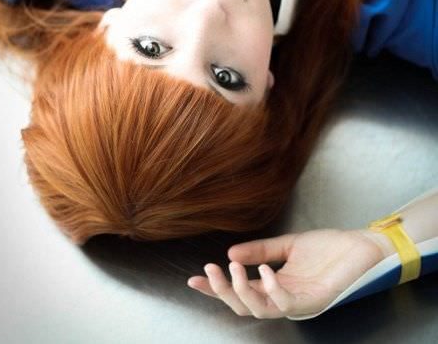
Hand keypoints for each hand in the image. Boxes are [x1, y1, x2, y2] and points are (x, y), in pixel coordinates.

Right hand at [187, 228, 394, 318]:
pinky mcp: (313, 302)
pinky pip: (286, 303)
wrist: (360, 246)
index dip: (216, 288)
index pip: (240, 292)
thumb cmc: (329, 248)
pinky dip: (270, 288)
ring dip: (241, 290)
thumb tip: (230, 253)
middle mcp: (283, 299)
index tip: (194, 278)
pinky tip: (263, 270)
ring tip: (232, 267)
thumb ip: (260, 252)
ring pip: (260, 309)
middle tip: (210, 269)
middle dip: (223, 290)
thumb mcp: (287, 245)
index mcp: (275, 286)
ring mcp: (297, 303)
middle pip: (244, 306)